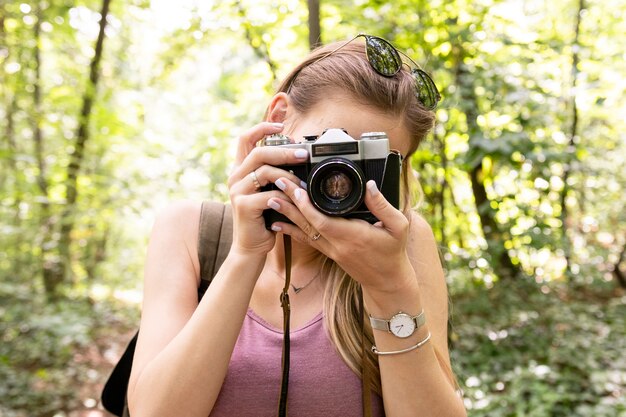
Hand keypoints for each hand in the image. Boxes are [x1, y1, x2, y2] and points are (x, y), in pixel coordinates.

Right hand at [227, 123, 308, 255]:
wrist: (251, 247)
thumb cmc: (264, 218)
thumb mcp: (268, 191)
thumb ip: (275, 175)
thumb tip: (297, 156)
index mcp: (240, 171)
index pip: (245, 139)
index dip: (262, 128)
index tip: (281, 126)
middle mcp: (235, 178)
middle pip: (258, 153)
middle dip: (284, 151)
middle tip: (303, 155)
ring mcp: (237, 191)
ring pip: (265, 172)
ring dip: (288, 176)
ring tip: (302, 183)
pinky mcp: (243, 206)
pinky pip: (269, 194)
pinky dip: (285, 196)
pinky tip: (294, 201)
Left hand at [267, 177, 415, 292]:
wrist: (387, 281)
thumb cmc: (393, 252)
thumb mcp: (398, 226)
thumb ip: (383, 205)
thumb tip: (370, 185)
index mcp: (353, 236)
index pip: (323, 221)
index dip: (307, 205)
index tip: (297, 188)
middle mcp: (338, 244)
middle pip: (308, 223)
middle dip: (291, 202)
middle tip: (277, 183)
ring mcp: (331, 250)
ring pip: (304, 231)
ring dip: (287, 214)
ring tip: (271, 199)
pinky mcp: (329, 253)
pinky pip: (307, 240)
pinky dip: (291, 230)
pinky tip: (277, 222)